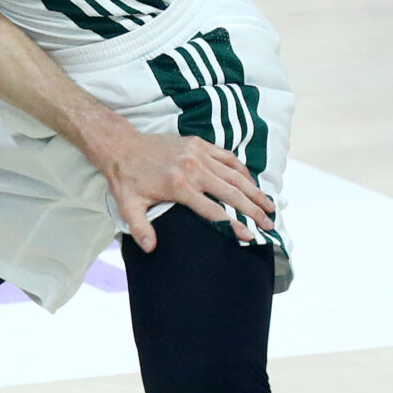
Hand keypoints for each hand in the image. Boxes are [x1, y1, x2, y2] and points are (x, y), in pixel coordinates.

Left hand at [85, 127, 276, 252]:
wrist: (122, 146)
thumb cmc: (126, 178)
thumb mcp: (128, 206)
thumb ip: (140, 228)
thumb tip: (151, 249)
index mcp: (179, 186)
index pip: (213, 211)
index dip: (234, 225)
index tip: (250, 236)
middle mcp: (193, 169)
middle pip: (231, 192)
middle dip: (253, 210)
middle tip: (269, 223)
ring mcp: (198, 154)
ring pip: (234, 174)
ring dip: (254, 191)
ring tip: (270, 205)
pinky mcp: (199, 144)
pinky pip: (227, 157)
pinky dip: (242, 170)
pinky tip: (251, 182)